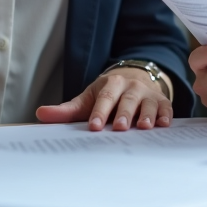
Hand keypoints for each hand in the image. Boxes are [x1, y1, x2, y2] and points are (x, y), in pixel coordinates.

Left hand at [36, 68, 171, 130]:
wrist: (135, 78)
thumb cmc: (108, 95)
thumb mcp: (88, 98)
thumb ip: (67, 110)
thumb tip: (41, 114)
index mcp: (111, 84)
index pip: (105, 98)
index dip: (100, 112)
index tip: (94, 127)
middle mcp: (131, 87)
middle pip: (127, 101)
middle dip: (123, 114)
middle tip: (119, 128)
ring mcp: (148, 94)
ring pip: (147, 104)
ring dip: (146, 115)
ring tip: (143, 127)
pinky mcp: (162, 101)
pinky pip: (166, 108)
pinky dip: (166, 115)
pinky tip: (164, 124)